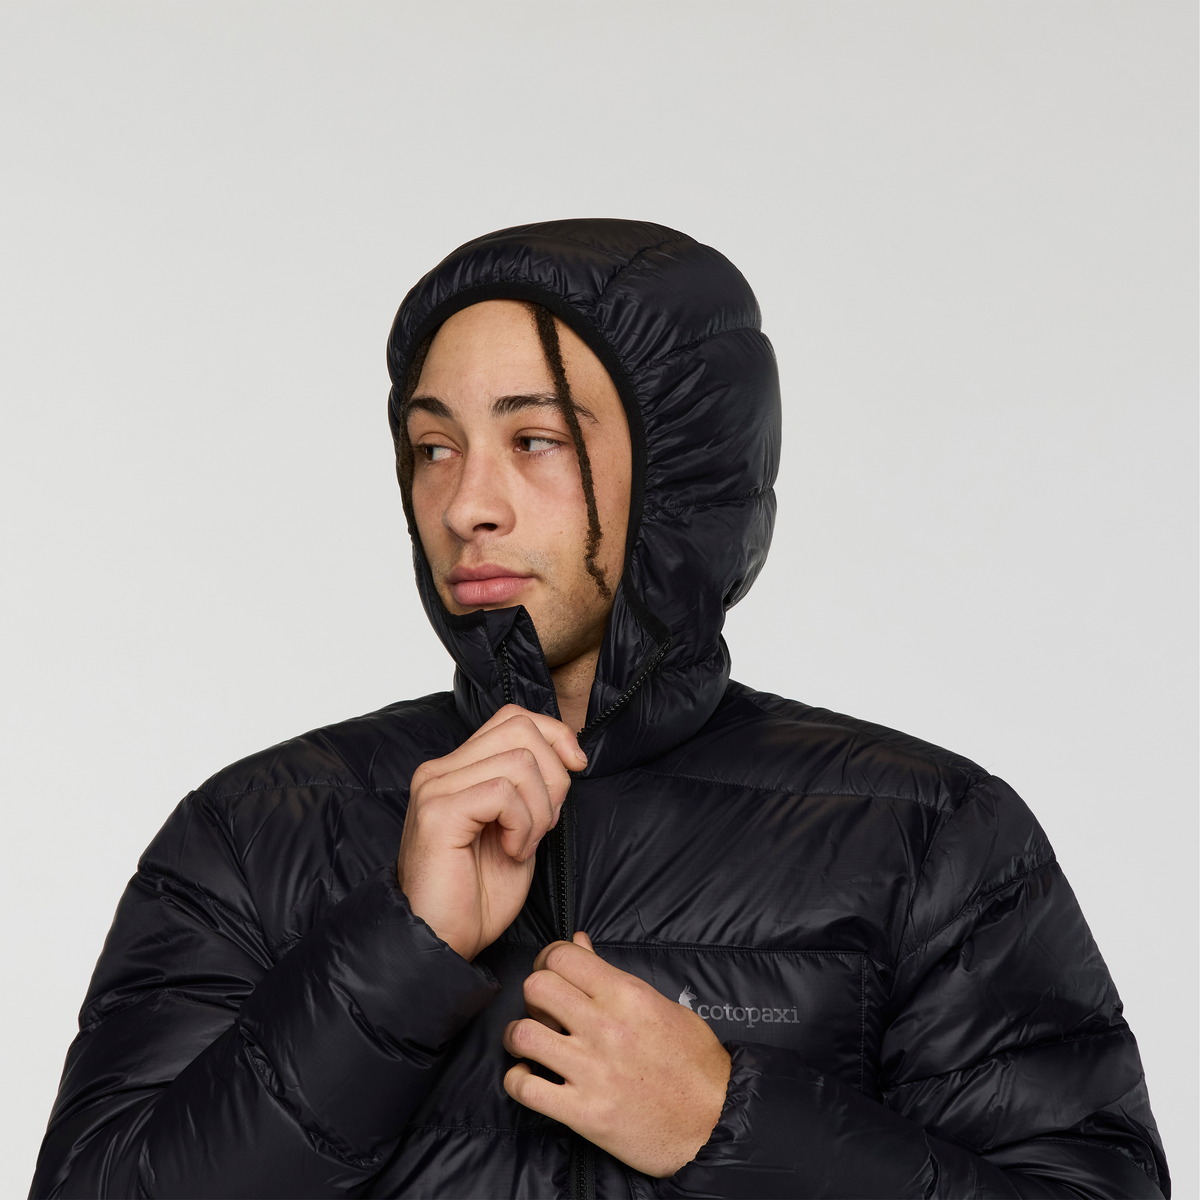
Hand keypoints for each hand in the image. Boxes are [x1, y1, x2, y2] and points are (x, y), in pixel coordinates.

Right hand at [397, 704, 586, 960]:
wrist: (441, 942)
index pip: (514, 717)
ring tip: (524, 843)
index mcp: (457, 768)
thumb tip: (567, 755)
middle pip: (521, 728)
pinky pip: (503, 793)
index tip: (576, 768)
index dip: (555, 735)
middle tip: (544, 823)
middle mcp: (440, 769)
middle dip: (554, 774)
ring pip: (519, 760)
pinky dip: (523, 824)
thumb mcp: (518, 828)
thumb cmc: (477, 895)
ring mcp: (435, 788)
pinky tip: (513, 851)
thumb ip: (531, 788)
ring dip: (539, 808)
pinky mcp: (438, 812)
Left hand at [503, 933, 731, 1177]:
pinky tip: (531, 1077)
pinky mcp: (584, 1113)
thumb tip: (578, 942)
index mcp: (627, 995)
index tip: (552, 974)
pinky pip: (525, 1088)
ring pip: (523, 1034)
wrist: (714, 1121)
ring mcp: (593, 1071)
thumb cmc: (693, 1060)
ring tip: (530, 1044)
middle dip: (533, 996)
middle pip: (536, 987)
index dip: (548, 960)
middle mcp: (606, 1028)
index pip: (562, 955)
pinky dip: (517, 1080)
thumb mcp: (657, 1004)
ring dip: (519, 1037)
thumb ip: (612, 975)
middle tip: (543, 1011)